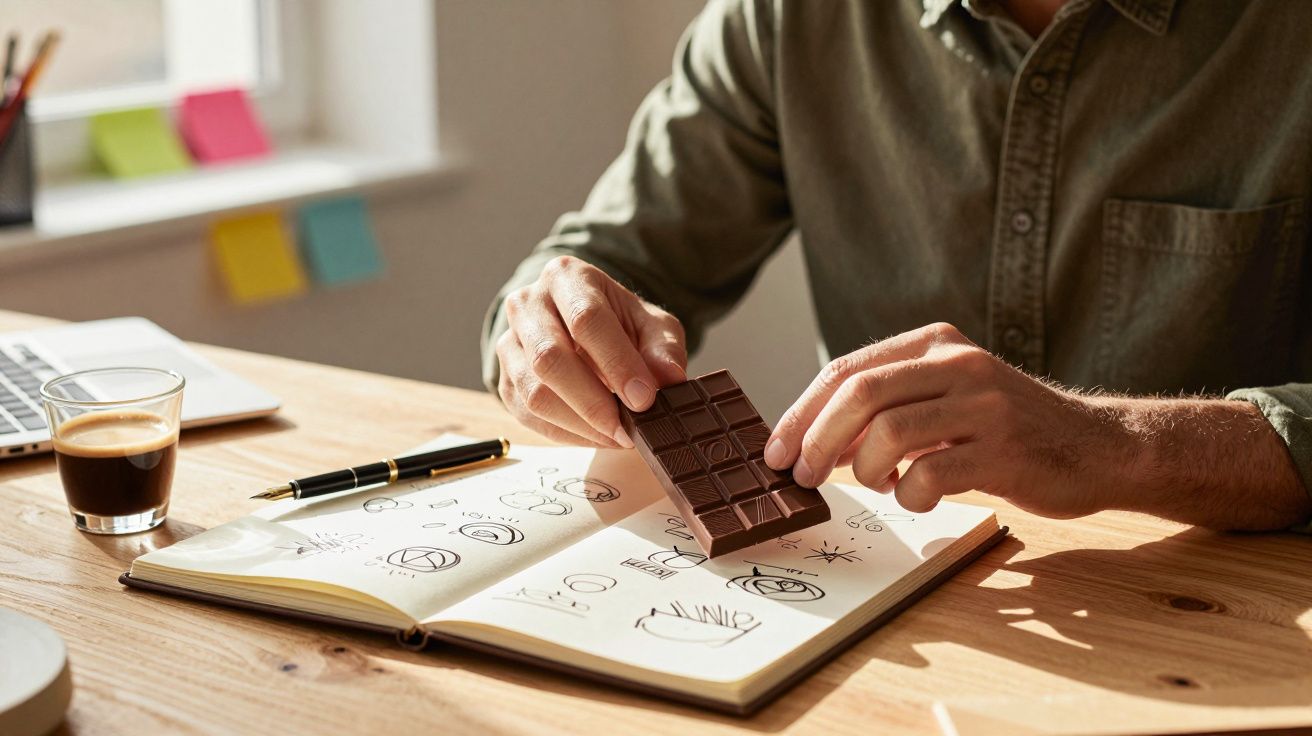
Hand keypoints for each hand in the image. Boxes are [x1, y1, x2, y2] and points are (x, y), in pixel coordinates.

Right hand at [496, 255, 687, 447]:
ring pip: (535, 393)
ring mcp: (509, 343)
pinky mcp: (505, 380)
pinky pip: (529, 416)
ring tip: (618, 435)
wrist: (586, 328)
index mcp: (567, 277)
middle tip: (629, 428)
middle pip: (550, 358)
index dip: (616, 363)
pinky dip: (567, 434)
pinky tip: (598, 436)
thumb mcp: (653, 326)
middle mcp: (528, 304)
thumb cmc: (621, 325)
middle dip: (594, 402)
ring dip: (580, 424)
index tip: (643, 398)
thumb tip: (669, 379)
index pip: (587, 319)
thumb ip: (664, 350)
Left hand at [763, 323, 1126, 516]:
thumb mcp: (945, 397)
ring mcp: (985, 404)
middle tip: (802, 478)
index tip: (776, 452)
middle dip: (817, 441)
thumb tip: (810, 441)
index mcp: (935, 343)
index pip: (846, 370)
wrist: (1097, 446)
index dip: (802, 414)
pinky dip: (909, 496)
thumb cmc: (1005, 429)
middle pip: (860, 394)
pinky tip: (917, 497)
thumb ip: (886, 407)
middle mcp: (958, 363)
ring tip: (878, 485)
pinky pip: (931, 475)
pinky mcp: (1005, 449)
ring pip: (890, 433)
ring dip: (864, 471)